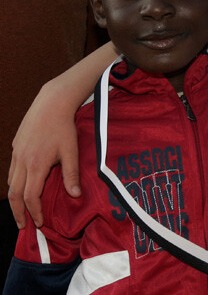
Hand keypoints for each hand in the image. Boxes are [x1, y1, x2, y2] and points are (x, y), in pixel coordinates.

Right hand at [8, 81, 80, 228]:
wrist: (51, 103)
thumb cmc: (64, 127)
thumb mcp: (71, 151)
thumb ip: (71, 175)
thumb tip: (75, 196)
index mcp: (36, 165)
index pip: (30, 197)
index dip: (34, 212)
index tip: (39, 222)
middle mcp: (22, 162)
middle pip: (14, 194)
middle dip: (18, 212)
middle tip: (23, 225)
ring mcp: (16, 154)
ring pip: (10, 183)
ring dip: (14, 199)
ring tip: (20, 211)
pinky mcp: (15, 147)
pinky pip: (11, 171)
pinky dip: (14, 184)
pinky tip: (20, 188)